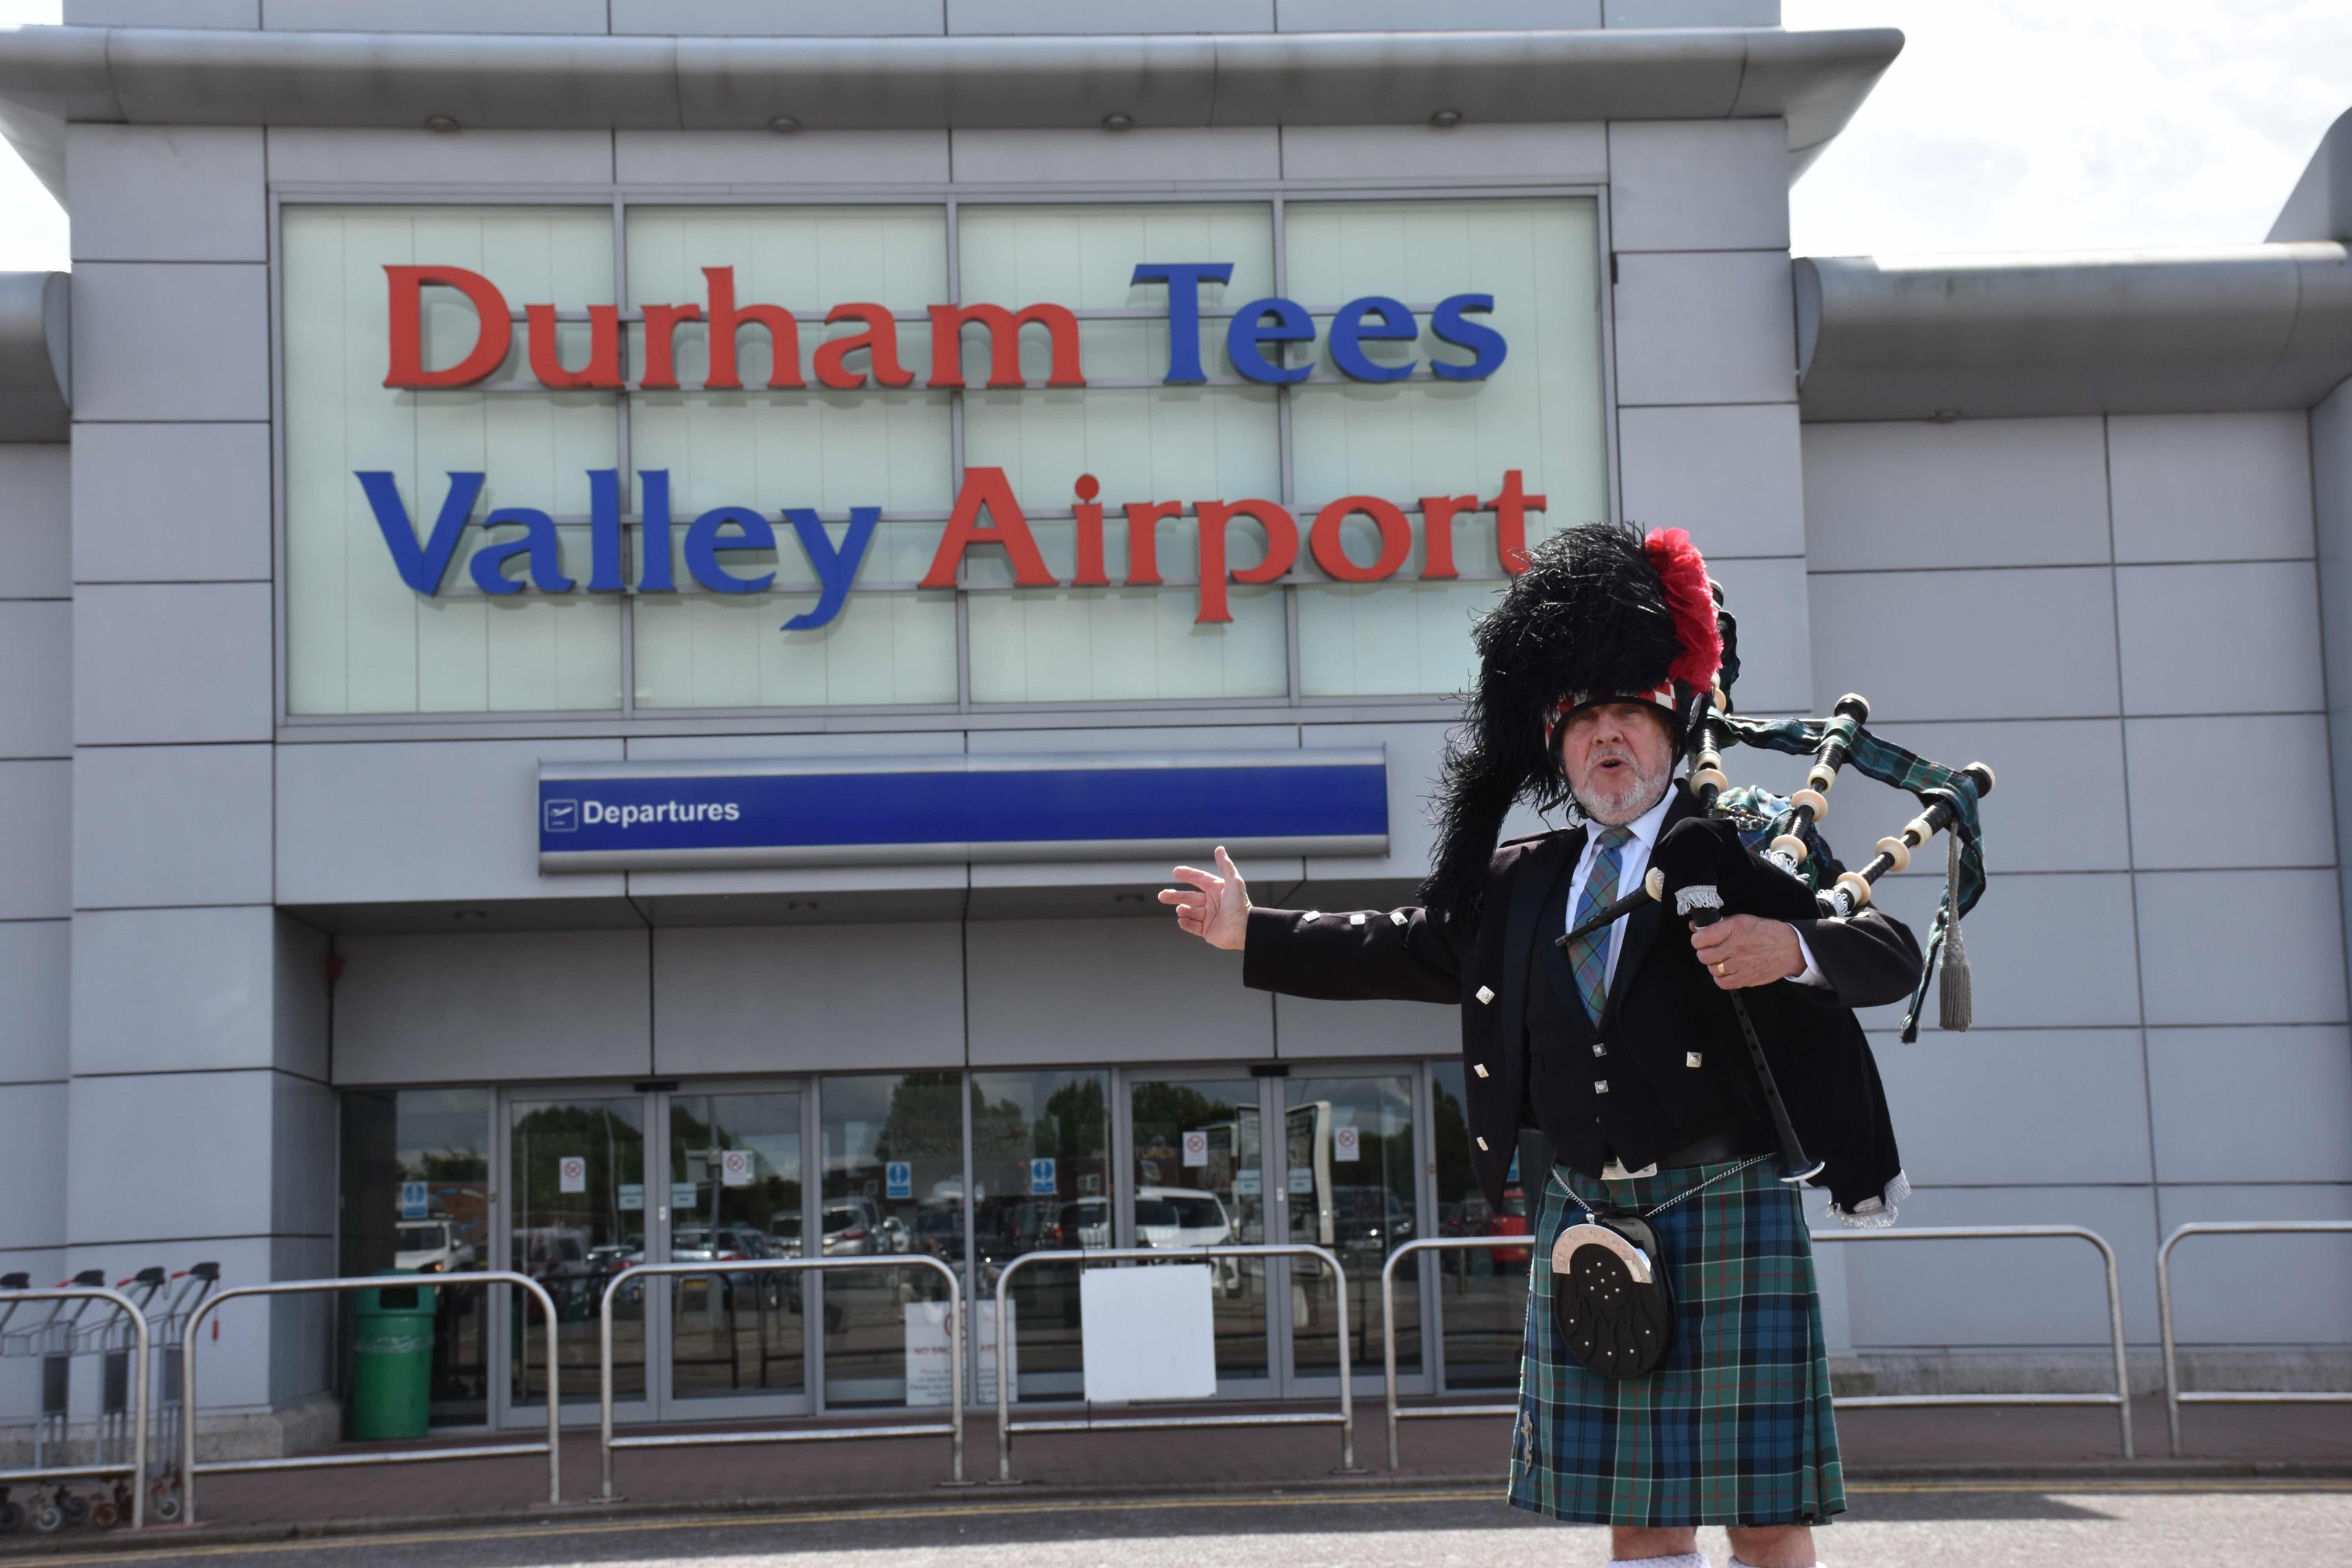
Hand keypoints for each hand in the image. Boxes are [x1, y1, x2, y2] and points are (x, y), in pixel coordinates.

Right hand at [1160, 846, 1251, 950]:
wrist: (1244, 930)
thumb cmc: (1240, 905)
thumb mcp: (1234, 882)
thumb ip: (1226, 866)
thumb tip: (1219, 849)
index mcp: (1218, 890)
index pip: (1200, 880)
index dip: (1188, 875)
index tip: (1175, 872)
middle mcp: (1212, 903)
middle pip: (1190, 897)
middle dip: (1175, 896)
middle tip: (1162, 896)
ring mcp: (1209, 917)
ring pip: (1190, 911)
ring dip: (1182, 909)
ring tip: (1180, 909)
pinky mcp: (1207, 931)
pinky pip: (1193, 926)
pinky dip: (1186, 923)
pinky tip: (1181, 920)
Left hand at [1690, 915, 1804, 989]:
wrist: (1790, 948)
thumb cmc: (1766, 932)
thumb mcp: (1742, 921)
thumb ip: (1718, 925)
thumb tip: (1694, 927)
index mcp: (1734, 928)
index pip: (1701, 938)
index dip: (1698, 939)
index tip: (1701, 940)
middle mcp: (1736, 946)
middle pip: (1704, 956)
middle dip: (1704, 953)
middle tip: (1712, 950)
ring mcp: (1741, 964)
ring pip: (1712, 969)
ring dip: (1714, 965)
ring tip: (1723, 960)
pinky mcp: (1746, 978)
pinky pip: (1722, 983)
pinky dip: (1721, 978)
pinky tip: (1727, 971)